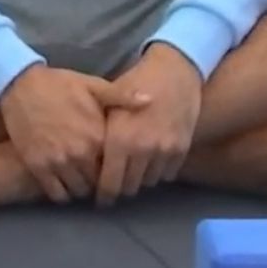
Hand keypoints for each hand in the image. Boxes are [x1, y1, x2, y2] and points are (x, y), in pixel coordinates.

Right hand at [0, 64, 152, 203]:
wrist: (20, 83)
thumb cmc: (60, 84)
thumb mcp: (93, 86)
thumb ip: (122, 97)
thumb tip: (150, 100)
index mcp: (97, 136)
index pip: (116, 166)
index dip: (116, 167)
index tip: (113, 165)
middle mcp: (79, 153)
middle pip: (98, 183)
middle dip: (99, 181)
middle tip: (97, 175)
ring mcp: (57, 162)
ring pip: (78, 191)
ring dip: (81, 187)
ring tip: (81, 178)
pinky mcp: (38, 167)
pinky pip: (56, 195)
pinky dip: (63, 193)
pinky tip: (64, 181)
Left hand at [95, 44, 203, 206]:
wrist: (175, 69)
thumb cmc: (136, 81)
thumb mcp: (110, 102)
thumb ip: (100, 132)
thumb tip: (84, 159)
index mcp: (120, 139)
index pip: (109, 184)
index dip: (103, 195)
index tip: (101, 197)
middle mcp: (142, 149)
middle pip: (129, 188)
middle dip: (121, 187)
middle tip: (116, 183)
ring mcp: (164, 150)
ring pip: (148, 182)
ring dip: (140, 179)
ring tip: (134, 170)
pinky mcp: (182, 149)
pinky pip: (167, 174)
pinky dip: (159, 171)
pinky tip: (152, 159)